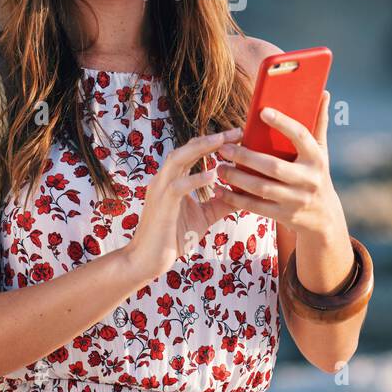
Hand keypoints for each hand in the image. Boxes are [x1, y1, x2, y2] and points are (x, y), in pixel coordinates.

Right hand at [122, 127, 242, 281]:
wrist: (147, 260)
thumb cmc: (173, 238)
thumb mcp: (203, 217)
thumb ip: (220, 204)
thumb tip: (244, 196)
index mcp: (173, 179)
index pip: (193, 152)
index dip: (213, 141)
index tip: (237, 135)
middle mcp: (165, 179)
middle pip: (187, 148)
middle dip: (211, 138)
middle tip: (237, 131)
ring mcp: (161, 190)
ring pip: (178, 159)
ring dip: (200, 148)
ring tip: (222, 141)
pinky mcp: (162, 205)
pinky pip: (178, 186)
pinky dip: (196, 179)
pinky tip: (213, 174)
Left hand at [214, 91, 344, 240]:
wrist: (323, 218)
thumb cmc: (316, 174)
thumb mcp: (321, 151)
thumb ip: (318, 122)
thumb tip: (323, 92)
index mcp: (317, 158)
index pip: (301, 136)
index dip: (283, 123)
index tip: (262, 111)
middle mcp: (309, 180)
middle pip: (274, 167)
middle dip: (246, 157)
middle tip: (224, 148)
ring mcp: (297, 200)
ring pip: (262, 188)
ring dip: (237, 178)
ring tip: (219, 167)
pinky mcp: (285, 216)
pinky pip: (257, 207)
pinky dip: (236, 199)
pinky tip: (221, 190)